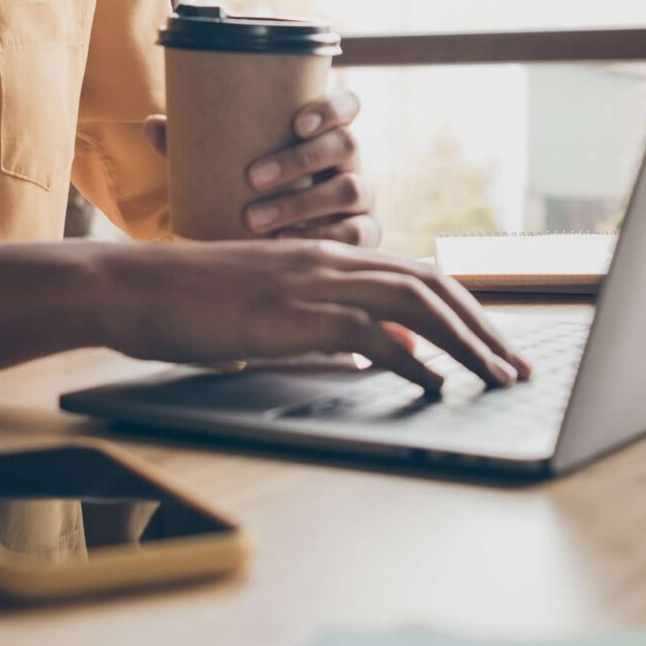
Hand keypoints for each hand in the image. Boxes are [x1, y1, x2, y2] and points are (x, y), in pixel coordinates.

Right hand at [96, 238, 531, 392]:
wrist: (130, 285)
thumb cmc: (187, 303)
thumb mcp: (268, 311)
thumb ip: (323, 328)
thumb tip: (377, 359)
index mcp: (326, 258)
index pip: (417, 276)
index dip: (465, 310)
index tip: (494, 346)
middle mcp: (329, 261)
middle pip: (432, 285)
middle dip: (483, 328)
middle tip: (516, 368)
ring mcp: (312, 283)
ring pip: (415, 303)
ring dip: (464, 343)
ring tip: (494, 379)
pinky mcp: (291, 313)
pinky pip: (368, 334)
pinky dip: (410, 362)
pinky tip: (433, 387)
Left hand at [140, 87, 378, 247]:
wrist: (275, 242)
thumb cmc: (252, 192)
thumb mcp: (228, 167)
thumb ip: (194, 145)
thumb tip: (152, 123)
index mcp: (326, 134)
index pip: (347, 106)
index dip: (330, 109)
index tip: (295, 123)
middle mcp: (351, 162)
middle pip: (346, 145)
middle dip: (299, 159)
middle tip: (251, 178)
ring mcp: (362, 199)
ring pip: (350, 190)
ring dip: (301, 204)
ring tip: (254, 219)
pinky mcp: (364, 235)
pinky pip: (357, 235)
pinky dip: (322, 239)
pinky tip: (285, 245)